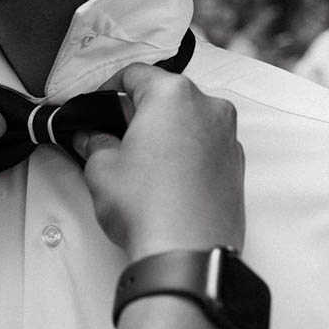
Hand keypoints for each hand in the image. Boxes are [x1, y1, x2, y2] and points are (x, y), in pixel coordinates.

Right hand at [73, 65, 244, 261]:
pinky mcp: (236, 165)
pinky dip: (185, 151)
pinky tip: (165, 178)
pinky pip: (205, 144)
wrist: (188, 254)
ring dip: (165, 131)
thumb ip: (95, 143)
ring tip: (139, 161)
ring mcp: (227, 136)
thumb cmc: (148, 207)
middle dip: (139, 110)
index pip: (135, 74)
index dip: (108, 89)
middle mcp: (208, 107)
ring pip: (188, 119)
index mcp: (173, 94)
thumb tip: (91, 138)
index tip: (97, 106)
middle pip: (166, 94)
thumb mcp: (102, 168)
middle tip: (113, 134)